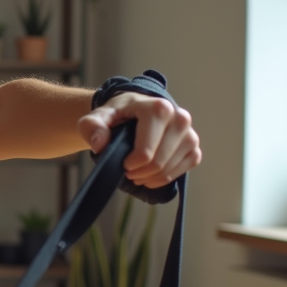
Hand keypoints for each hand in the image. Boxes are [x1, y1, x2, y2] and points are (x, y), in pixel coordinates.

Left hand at [77, 92, 201, 189]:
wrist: (132, 111)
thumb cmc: (116, 114)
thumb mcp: (97, 117)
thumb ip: (92, 127)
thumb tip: (100, 143)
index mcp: (157, 108)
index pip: (146, 152)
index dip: (130, 165)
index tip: (121, 163)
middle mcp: (179, 117)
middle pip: (159, 162)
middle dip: (140, 173)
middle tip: (127, 172)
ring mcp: (189, 132)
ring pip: (171, 169)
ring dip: (151, 178)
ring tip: (137, 174)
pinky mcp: (193, 145)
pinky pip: (184, 169)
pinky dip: (167, 177)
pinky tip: (152, 176)